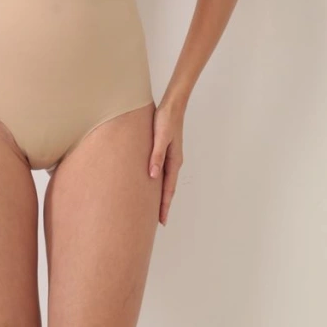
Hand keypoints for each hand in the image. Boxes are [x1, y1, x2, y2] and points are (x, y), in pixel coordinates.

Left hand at [148, 97, 184, 225]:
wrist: (173, 105)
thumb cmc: (165, 120)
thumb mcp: (159, 138)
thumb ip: (155, 156)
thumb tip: (153, 176)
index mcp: (173, 161)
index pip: (168, 190)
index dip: (165, 206)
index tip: (162, 221)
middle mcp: (173, 162)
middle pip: (168, 189)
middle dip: (164, 205)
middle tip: (158, 221)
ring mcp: (170, 158)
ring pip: (166, 182)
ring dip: (162, 195)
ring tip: (155, 208)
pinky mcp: (166, 152)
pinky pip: (163, 173)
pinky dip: (159, 184)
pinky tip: (153, 185)